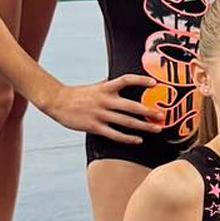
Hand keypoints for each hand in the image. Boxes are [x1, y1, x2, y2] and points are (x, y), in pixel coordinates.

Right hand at [38, 74, 160, 142]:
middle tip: (161, 115)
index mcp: (106, 87)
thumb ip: (110, 85)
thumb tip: (124, 82)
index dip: (140, 80)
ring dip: (143, 126)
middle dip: (148, 111)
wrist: (58, 102)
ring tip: (156, 128)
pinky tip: (138, 140)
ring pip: (126, 122)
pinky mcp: (94, 127)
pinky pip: (114, 134)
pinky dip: (128, 138)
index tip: (154, 83)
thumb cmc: (79, 94)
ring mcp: (100, 114)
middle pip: (131, 106)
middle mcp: (105, 100)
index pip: (126, 80)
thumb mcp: (96, 86)